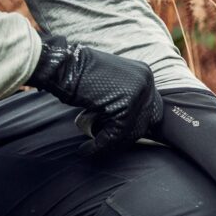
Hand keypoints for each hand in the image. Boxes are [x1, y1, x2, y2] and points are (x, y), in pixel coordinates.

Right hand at [28, 34, 162, 153]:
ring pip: (132, 130)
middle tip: (106, 142)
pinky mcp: (126, 105)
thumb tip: (132, 125)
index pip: (152, 107)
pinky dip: (100, 145)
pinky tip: (86, 149)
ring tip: (92, 147)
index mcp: (145, 74)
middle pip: (146, 120)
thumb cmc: (82, 77)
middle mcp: (145, 81)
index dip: (137, 124)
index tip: (120, 136)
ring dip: (112, 144)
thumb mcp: (113, 83)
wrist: (63, 66)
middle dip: (126, 136)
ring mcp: (138, 92)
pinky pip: (116, 134)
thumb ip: (126, 98)